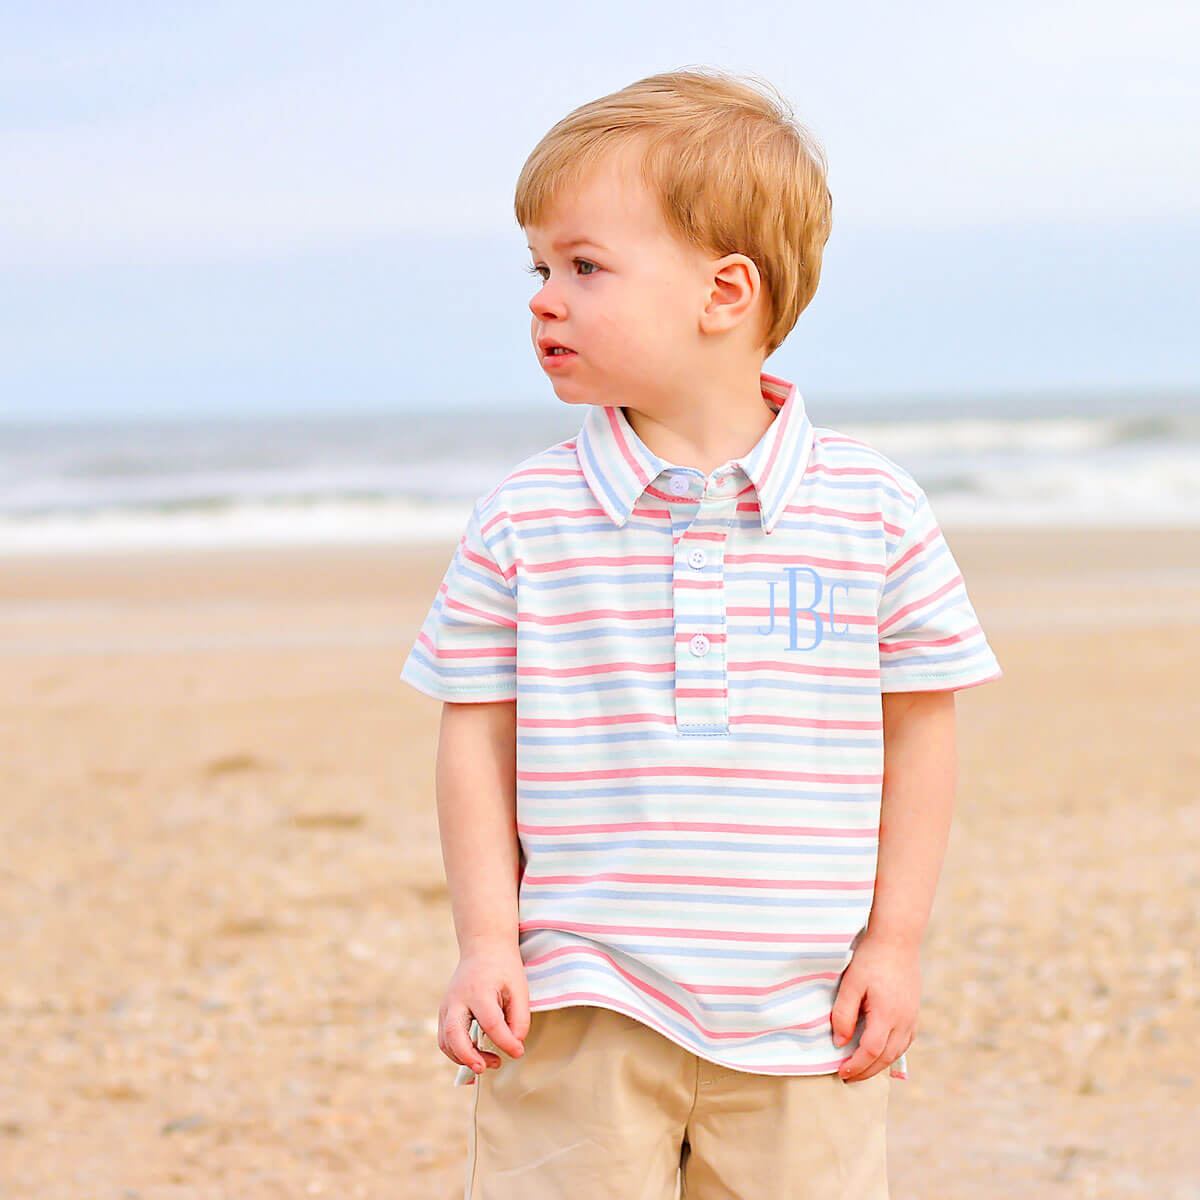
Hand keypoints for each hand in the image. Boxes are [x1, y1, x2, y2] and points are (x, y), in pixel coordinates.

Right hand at [439, 941, 529, 1083]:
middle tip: (486, 1068)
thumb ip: (520, 1019)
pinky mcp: (444, 1013)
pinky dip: (458, 1053)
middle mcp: (457, 999)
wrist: (483, 949)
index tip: (519, 1052)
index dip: (505, 1042)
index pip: (491, 1023)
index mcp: (478, 990)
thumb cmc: (503, 970)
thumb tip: (515, 1046)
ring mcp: (446, 1006)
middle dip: (468, 1056)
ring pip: (445, 1041)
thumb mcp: (519, 989)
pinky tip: (477, 1056)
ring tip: (488, 1063)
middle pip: (453, 1033)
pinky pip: (445, 1039)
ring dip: (463, 1058)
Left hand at [830, 934, 919, 1081]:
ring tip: (861, 1069)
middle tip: (848, 1077)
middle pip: (885, 1057)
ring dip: (879, 1065)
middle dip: (866, 1071)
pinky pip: (905, 1041)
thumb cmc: (871, 959)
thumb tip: (839, 1042)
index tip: (841, 1072)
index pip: (871, 1051)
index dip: (856, 1066)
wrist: (898, 939)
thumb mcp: (851, 983)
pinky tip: (881, 1053)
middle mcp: (903, 1021)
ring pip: (897, 1052)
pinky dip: (892, 1052)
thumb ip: (843, 1014)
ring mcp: (912, 1017)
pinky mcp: (914, 1012)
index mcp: (887, 1015)